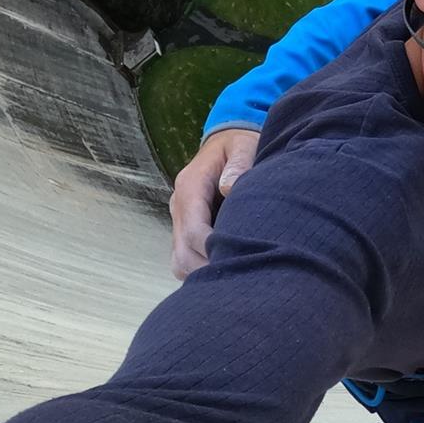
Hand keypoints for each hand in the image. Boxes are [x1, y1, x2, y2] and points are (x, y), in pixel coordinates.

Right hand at [169, 128, 259, 279]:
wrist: (228, 140)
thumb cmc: (240, 145)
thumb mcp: (244, 146)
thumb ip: (239, 163)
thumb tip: (228, 188)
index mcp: (191, 186)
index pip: (194, 230)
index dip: (212, 250)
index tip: (238, 263)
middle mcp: (179, 205)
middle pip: (182, 252)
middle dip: (205, 270)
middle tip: (237, 283)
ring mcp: (180, 218)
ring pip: (179, 260)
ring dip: (200, 273)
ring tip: (230, 281)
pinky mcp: (186, 227)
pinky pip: (184, 257)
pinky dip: (199, 269)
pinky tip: (224, 272)